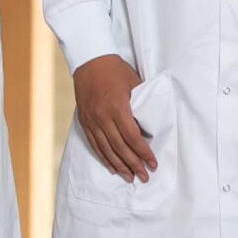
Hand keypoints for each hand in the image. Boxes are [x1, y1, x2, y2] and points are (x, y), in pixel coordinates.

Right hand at [72, 55, 155, 181]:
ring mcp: (91, 120)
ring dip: (119, 166)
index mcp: (117, 107)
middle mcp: (103, 117)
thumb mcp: (134, 83)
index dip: (143, 152)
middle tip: (144, 177)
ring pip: (106, 149)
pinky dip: (104, 157)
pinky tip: (112, 167)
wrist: (89, 60)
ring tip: (129, 178)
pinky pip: (94, 144)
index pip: (132, 137)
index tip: (153, 163)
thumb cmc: (116, 70)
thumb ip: (141, 104)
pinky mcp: (85, 121)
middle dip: (133, 164)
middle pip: (120, 147)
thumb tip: (151, 124)